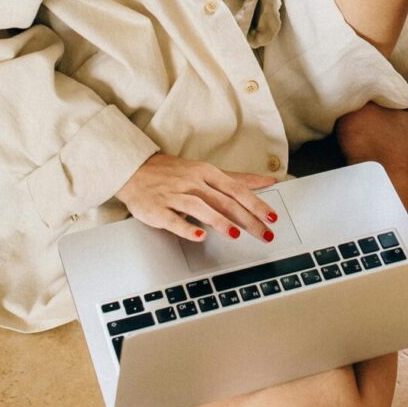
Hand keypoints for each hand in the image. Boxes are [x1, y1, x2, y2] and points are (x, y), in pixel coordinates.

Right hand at [115, 153, 278, 241]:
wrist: (135, 170)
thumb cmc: (175, 172)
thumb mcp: (208, 171)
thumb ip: (237, 178)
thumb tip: (266, 181)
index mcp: (207, 173)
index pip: (237, 189)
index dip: (256, 203)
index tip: (272, 217)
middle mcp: (193, 182)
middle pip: (224, 200)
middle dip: (247, 218)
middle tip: (264, 233)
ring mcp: (175, 195)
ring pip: (201, 207)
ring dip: (220, 221)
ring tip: (236, 234)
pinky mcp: (158, 209)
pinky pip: (174, 220)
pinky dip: (187, 228)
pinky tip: (200, 236)